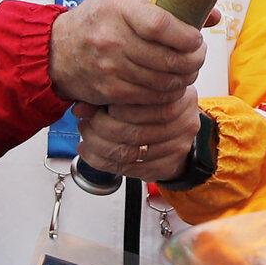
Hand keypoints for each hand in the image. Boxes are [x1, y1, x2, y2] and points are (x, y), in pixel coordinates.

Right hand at [48, 0, 207, 106]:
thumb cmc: (101, 18)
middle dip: (194, 60)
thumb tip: (212, 14)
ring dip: (184, 78)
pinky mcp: (111, 92)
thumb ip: (170, 0)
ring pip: (165, 82)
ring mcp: (111, 68)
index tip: (196, 38)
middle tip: (197, 55)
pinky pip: (152, 98)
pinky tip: (170, 82)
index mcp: (119, 9)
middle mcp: (113, 39)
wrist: (58, 49)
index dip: (187, 36)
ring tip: (186, 68)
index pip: (162, 25)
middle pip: (169, 59)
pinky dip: (168, 93)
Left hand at [74, 88, 204, 182]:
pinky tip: (93, 155)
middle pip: (136, 132)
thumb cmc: (152, 108)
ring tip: (85, 140)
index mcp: (179, 97)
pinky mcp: (169, 167)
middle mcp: (185, 122)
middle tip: (85, 126)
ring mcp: (179, 147)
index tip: (98, 109)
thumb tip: (80, 108)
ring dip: (100, 149)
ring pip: (131, 154)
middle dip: (101, 131)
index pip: (146, 105)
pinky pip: (132, 170)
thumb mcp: (135, 94)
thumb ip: (110, 97)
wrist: (176, 132)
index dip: (116, 109)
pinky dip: (106, 164)